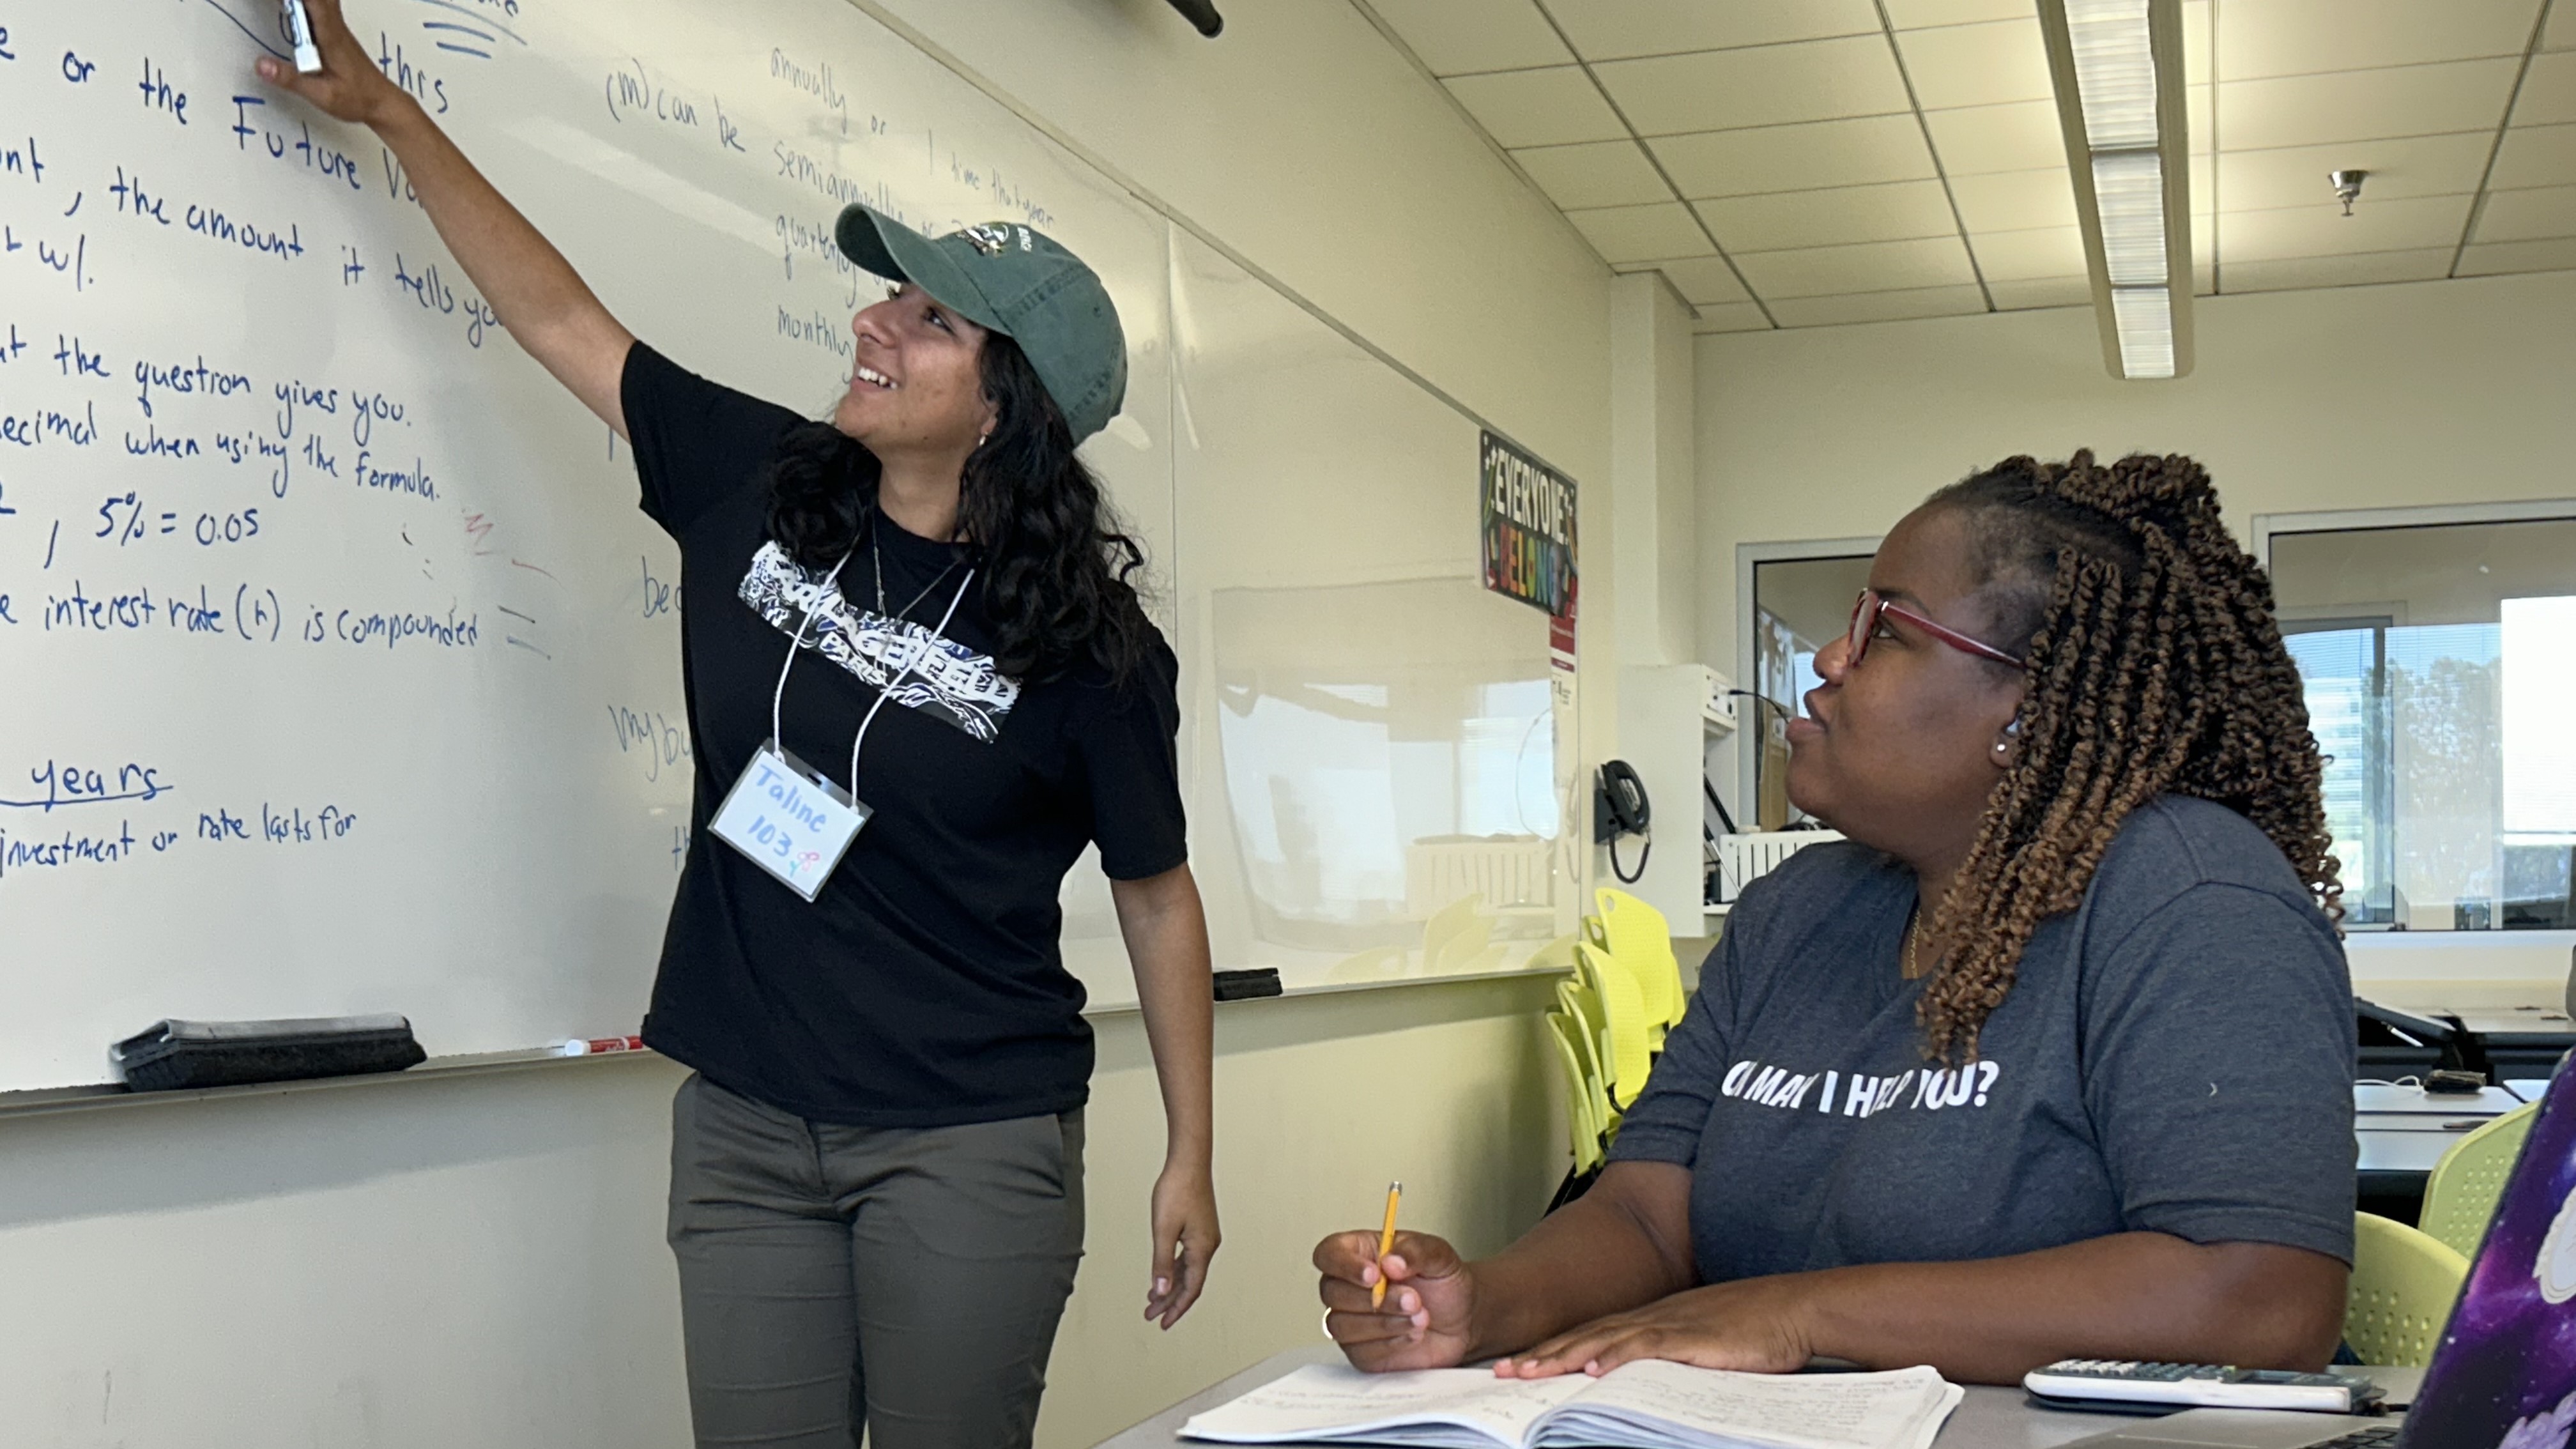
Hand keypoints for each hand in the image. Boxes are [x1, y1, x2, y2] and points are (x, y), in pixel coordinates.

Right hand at [253, 0, 408, 127]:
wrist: (384, 104)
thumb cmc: (358, 99)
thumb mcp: (322, 95)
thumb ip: (291, 79)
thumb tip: (260, 64)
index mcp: (331, 37)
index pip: (313, 2)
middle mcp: (336, 27)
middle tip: (277, 4)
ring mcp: (338, 29)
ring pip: (323, 0)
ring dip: (303, 1)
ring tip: (282, 6)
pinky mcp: (337, 34)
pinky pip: (322, 7)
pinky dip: (307, 3)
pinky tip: (295, 8)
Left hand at [1145, 1158, 1218, 1329]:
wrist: (1189, 1162)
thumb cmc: (1178, 1191)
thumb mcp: (1164, 1230)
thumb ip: (1162, 1262)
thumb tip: (1160, 1290)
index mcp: (1202, 1250)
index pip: (1191, 1289)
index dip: (1176, 1309)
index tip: (1163, 1323)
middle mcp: (1208, 1246)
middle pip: (1190, 1283)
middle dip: (1170, 1301)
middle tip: (1151, 1315)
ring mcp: (1205, 1237)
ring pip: (1189, 1271)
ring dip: (1171, 1285)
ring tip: (1153, 1299)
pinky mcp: (1200, 1229)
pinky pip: (1188, 1258)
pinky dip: (1175, 1269)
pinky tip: (1164, 1273)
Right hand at [1314, 1229, 1477, 1370]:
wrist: (1463, 1319)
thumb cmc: (1443, 1283)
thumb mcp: (1439, 1255)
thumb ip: (1415, 1251)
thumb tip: (1391, 1261)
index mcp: (1359, 1253)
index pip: (1329, 1254)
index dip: (1344, 1265)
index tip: (1375, 1274)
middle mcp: (1348, 1286)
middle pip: (1332, 1293)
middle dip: (1377, 1299)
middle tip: (1413, 1299)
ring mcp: (1351, 1321)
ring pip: (1342, 1325)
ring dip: (1384, 1323)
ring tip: (1420, 1317)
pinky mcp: (1362, 1351)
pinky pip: (1360, 1351)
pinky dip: (1390, 1343)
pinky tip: (1413, 1334)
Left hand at [1491, 1278, 1814, 1379]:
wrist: (1793, 1309)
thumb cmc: (1755, 1329)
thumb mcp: (1702, 1343)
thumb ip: (1670, 1357)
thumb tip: (1640, 1381)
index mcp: (1653, 1319)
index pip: (1593, 1336)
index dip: (1554, 1350)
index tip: (1522, 1365)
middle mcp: (1652, 1317)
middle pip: (1586, 1337)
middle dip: (1543, 1356)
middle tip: (1504, 1371)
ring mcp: (1670, 1324)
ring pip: (1604, 1340)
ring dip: (1564, 1356)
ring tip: (1529, 1371)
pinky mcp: (1692, 1336)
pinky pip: (1646, 1347)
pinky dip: (1616, 1356)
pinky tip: (1592, 1368)